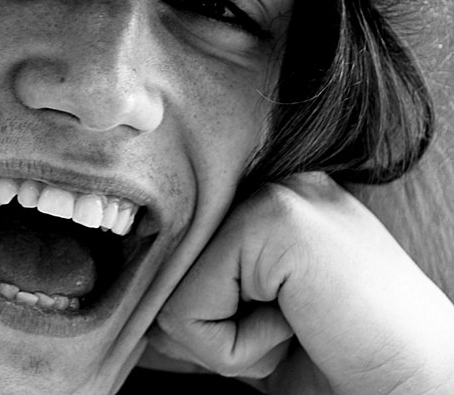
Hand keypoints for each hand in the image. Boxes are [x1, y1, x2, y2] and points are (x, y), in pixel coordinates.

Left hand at [149, 173, 453, 393]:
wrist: (418, 387)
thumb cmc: (336, 358)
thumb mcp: (251, 321)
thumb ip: (197, 302)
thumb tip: (140, 311)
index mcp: (270, 203)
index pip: (181, 251)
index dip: (204, 304)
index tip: (273, 322)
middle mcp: (272, 183)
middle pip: (171, 268)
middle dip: (211, 323)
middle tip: (287, 330)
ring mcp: (275, 193)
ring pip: (174, 290)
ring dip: (224, 339)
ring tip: (295, 328)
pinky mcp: (273, 221)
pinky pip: (190, 307)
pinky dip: (233, 346)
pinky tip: (296, 329)